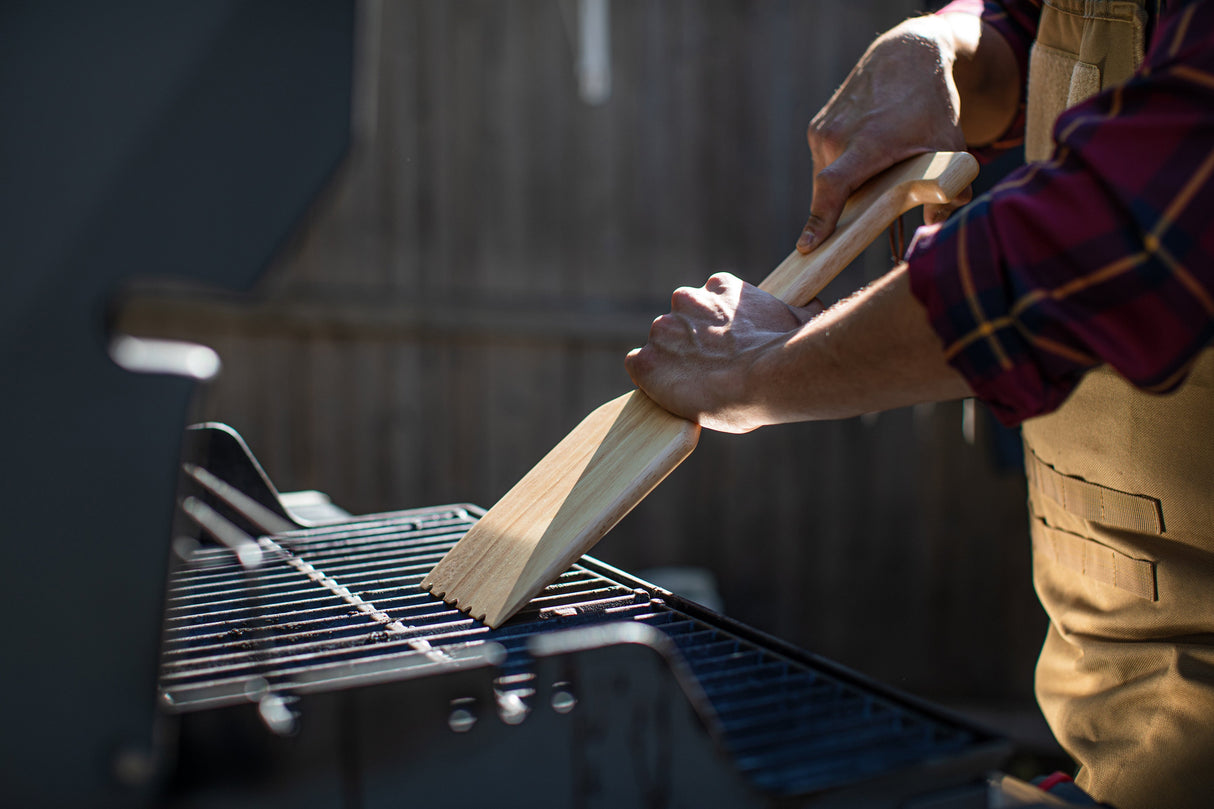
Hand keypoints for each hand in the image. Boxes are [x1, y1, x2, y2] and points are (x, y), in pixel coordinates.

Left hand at [625, 272, 822, 432]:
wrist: (771, 377)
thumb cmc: (789, 351)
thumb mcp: (798, 317)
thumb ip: (792, 310)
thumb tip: (809, 308)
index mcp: (720, 287)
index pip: (705, 305)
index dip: (714, 330)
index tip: (725, 348)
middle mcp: (686, 300)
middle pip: (679, 323)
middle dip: (691, 344)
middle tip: (711, 370)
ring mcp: (663, 330)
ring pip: (660, 346)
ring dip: (672, 363)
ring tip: (697, 387)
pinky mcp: (647, 362)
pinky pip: (638, 367)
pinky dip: (650, 380)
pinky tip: (670, 392)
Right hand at [798, 16, 973, 253]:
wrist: (906, 56)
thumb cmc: (930, 103)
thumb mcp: (950, 144)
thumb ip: (948, 188)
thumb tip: (937, 223)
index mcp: (866, 143)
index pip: (833, 187)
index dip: (820, 220)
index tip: (807, 246)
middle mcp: (836, 136)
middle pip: (834, 194)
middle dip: (852, 207)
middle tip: (878, 204)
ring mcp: (822, 131)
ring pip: (828, 179)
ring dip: (849, 186)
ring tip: (877, 168)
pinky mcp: (816, 127)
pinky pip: (826, 164)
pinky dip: (844, 168)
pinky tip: (868, 152)